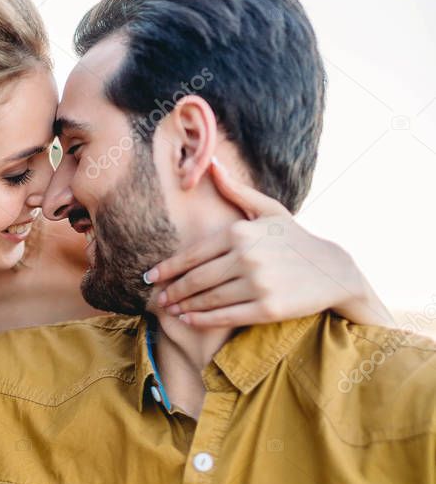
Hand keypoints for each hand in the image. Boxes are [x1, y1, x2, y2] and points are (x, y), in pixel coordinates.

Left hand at [145, 159, 392, 328]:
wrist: (332, 270)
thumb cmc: (295, 239)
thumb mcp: (268, 210)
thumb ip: (236, 190)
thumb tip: (211, 163)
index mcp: (240, 232)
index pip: (194, 254)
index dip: (169, 268)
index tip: (151, 277)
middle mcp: (246, 257)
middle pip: (197, 278)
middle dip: (173, 290)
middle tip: (158, 298)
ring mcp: (257, 284)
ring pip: (209, 298)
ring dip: (184, 306)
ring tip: (170, 309)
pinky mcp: (267, 308)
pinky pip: (226, 316)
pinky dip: (203, 319)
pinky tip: (189, 320)